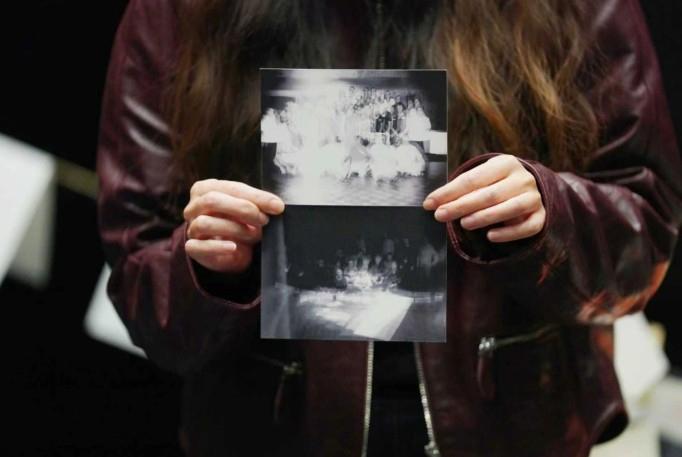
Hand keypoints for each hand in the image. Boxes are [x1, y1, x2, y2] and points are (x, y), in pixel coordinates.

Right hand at [183, 179, 284, 272]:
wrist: (231, 249)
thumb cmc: (239, 222)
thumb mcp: (249, 209)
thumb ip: (259, 204)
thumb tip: (276, 205)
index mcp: (206, 188)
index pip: (229, 187)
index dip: (254, 196)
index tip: (277, 206)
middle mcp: (194, 206)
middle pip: (211, 200)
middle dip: (242, 209)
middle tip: (264, 219)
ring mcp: (191, 227)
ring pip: (205, 223)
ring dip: (234, 228)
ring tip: (253, 235)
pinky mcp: (193, 248)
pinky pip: (199, 247)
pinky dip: (217, 247)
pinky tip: (233, 247)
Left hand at [423, 154, 545, 242]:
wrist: (527, 190)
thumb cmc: (494, 185)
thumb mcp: (480, 181)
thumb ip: (459, 190)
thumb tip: (431, 203)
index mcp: (505, 163)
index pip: (473, 179)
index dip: (449, 192)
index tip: (429, 203)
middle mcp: (522, 178)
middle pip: (490, 194)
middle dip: (461, 205)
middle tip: (440, 215)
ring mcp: (534, 197)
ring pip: (511, 208)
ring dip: (485, 217)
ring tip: (464, 224)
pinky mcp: (540, 216)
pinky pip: (527, 227)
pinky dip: (509, 233)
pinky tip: (491, 236)